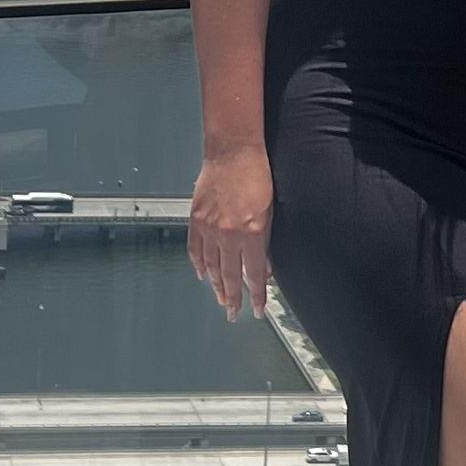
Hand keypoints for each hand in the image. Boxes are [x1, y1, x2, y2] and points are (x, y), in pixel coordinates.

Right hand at [189, 147, 274, 319]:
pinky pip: (195, 249)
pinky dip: (199, 265)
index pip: (253, 274)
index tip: (256, 309)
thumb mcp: (270, 213)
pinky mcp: (196, 219)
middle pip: (229, 276)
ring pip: (210, 266)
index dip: (255, 295)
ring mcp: (209, 227)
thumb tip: (263, 268)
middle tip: (233, 313)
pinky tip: (202, 274)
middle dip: (233, 298)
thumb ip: (265, 243)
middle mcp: (228, 233)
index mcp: (251, 232)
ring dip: (216, 285)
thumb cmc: (255, 176)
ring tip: (221, 299)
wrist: (233, 152)